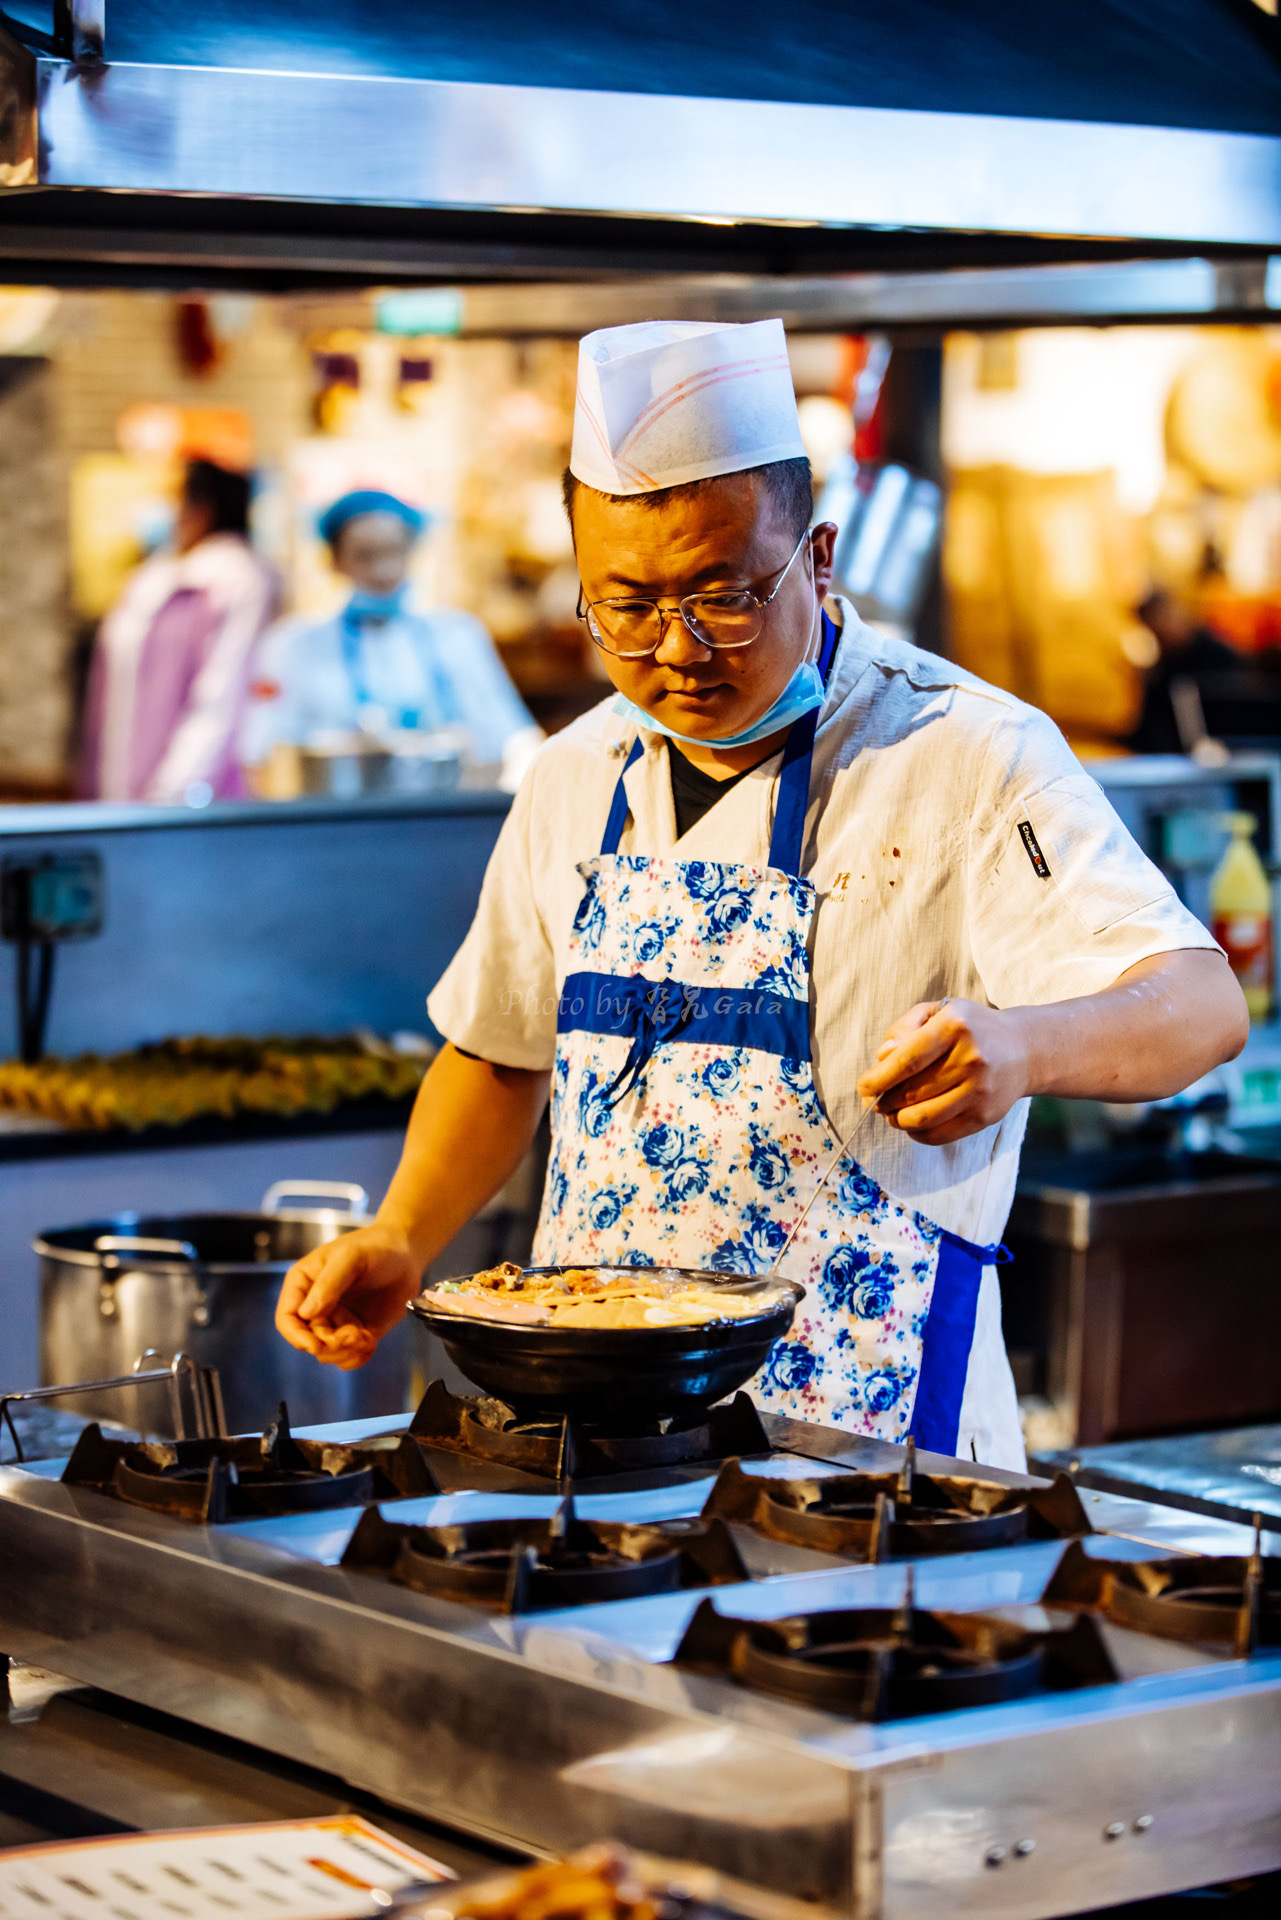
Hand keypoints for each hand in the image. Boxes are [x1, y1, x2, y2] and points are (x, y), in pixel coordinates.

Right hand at [274, 1222, 422, 1370]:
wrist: (406, 1252)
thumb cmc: (374, 1246)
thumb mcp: (350, 1258)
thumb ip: (328, 1284)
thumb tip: (306, 1313)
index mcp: (304, 1284)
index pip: (287, 1318)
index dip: (296, 1336)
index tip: (315, 1345)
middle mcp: (316, 1306)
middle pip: (308, 1340)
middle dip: (330, 1344)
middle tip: (354, 1334)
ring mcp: (337, 1321)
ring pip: (327, 1353)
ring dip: (345, 1352)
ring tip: (365, 1337)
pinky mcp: (357, 1332)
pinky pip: (348, 1356)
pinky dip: (358, 1356)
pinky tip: (370, 1342)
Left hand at [855, 997, 1029, 1145]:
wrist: (1023, 1049)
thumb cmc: (969, 1028)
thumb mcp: (938, 1012)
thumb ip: (904, 1028)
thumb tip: (882, 1058)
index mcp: (955, 1026)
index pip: (907, 1060)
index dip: (879, 1078)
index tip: (863, 1086)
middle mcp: (972, 1058)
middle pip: (911, 1093)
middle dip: (883, 1101)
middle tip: (875, 1101)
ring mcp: (981, 1090)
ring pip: (922, 1118)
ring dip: (896, 1120)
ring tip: (891, 1112)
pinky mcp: (986, 1116)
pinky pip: (939, 1135)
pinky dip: (916, 1133)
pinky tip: (912, 1123)